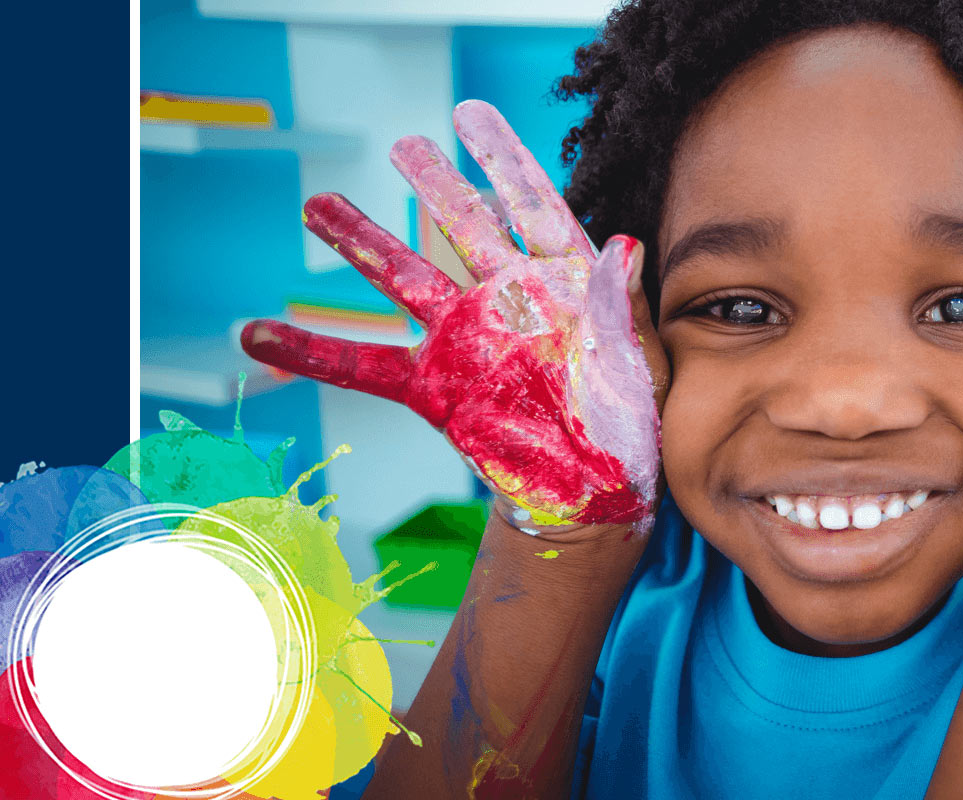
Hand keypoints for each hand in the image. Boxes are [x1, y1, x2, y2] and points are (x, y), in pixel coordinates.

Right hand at [242, 101, 664, 530]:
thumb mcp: (639, 364)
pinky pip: (364, 365)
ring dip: (362, 242)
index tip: (470, 114)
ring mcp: (465, 340)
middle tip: (404, 145)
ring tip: (317, 205)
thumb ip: (625, 307)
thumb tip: (628, 244)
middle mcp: (508, 299)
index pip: (532, 205)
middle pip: (463, 226)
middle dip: (434, 183)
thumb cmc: (630, 423)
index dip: (503, 159)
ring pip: (405, 278)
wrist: (597, 488)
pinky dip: (312, 352)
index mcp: (564, 283)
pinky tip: (258, 334)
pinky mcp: (435, 387)